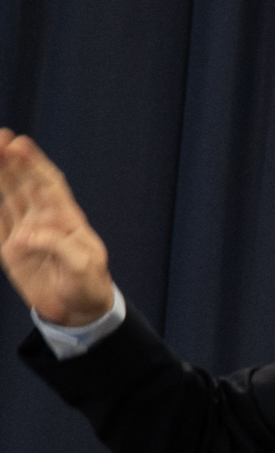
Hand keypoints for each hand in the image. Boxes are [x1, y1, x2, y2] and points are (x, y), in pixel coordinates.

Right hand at [0, 130, 114, 325]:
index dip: (35, 162)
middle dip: (12, 160)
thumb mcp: (84, 266)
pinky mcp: (10, 248)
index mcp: (67, 218)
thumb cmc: (89, 284)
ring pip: (8, 195)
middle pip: (25, 183)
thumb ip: (59, 246)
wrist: (78, 309)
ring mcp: (25, 231)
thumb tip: (26, 235)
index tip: (20, 143)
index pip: (49, 183)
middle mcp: (45, 219)